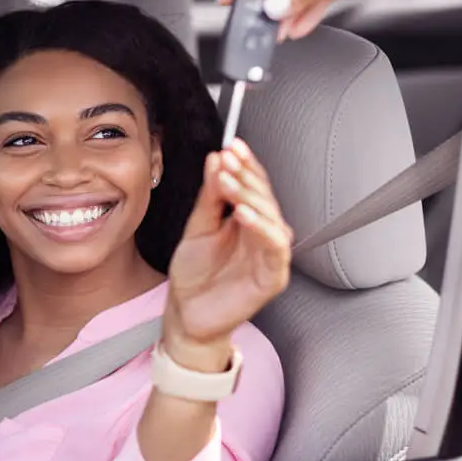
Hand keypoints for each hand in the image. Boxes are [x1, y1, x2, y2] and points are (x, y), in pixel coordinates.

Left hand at [162, 140, 291, 370]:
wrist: (187, 314)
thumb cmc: (194, 275)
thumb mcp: (196, 228)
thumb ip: (209, 197)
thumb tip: (216, 160)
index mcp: (248, 220)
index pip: (253, 186)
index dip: (245, 165)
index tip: (232, 146)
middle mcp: (263, 234)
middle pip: (264, 198)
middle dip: (246, 176)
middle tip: (230, 159)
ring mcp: (270, 255)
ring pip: (271, 217)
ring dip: (250, 196)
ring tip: (230, 181)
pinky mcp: (273, 276)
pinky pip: (274, 247)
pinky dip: (260, 227)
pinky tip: (243, 213)